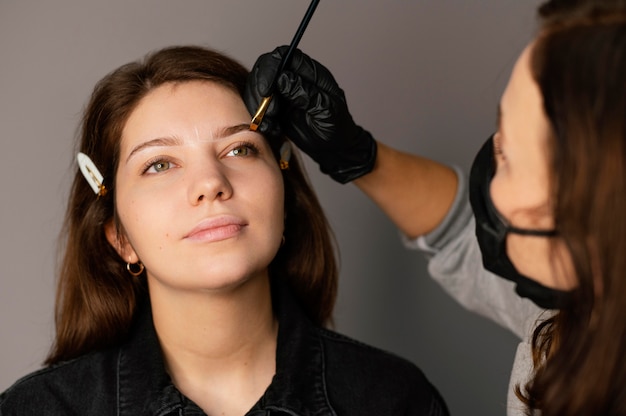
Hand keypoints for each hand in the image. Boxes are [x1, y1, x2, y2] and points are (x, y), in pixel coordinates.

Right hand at [244, 46, 376, 183]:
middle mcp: (294, 78)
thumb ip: (307, 93)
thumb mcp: (326, 111)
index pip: (284, 56)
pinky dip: (259, 118)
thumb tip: (283, 78)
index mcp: (310, 73)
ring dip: (258, 106)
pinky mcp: (275, 106)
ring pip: (257, 87)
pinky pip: (257, 105)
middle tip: (270, 113)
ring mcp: (282, 92)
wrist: (333, 148)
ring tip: (271, 125)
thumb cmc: (336, 128)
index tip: (266, 90)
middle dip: (261, 91)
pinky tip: (272, 129)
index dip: (270, 68)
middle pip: (264, 69)